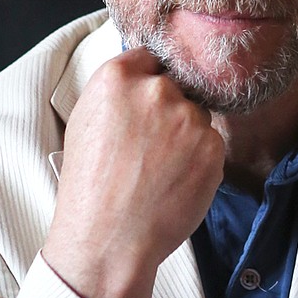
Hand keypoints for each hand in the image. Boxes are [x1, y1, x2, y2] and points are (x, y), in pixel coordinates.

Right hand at [43, 47, 223, 297]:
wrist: (109, 239)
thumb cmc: (90, 187)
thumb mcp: (85, 122)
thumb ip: (118, 91)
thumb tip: (144, 76)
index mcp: (117, 77)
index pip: (149, 59)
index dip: (148, 82)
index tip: (145, 105)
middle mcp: (156, 90)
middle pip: (176, 87)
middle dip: (168, 111)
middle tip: (150, 148)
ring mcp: (188, 117)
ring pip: (196, 116)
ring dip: (186, 136)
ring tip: (159, 170)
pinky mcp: (213, 146)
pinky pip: (211, 144)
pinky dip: (200, 161)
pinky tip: (175, 183)